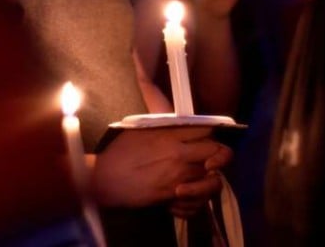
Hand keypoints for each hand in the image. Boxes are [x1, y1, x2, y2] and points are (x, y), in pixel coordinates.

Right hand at [90, 127, 229, 208]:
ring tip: (202, 178)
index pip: (206, 130)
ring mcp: (179, 176)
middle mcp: (180, 154)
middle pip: (217, 152)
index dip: (210, 134)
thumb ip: (163, 127)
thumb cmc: (119, 152)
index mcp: (170, 135)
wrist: (107, 179)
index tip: (205, 138)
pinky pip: (201, 198)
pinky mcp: (175, 195)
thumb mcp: (139, 130)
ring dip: (210, 178)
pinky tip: (190, 193)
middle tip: (210, 159)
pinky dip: (200, 198)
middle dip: (218, 155)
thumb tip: (178, 125)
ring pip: (213, 177)